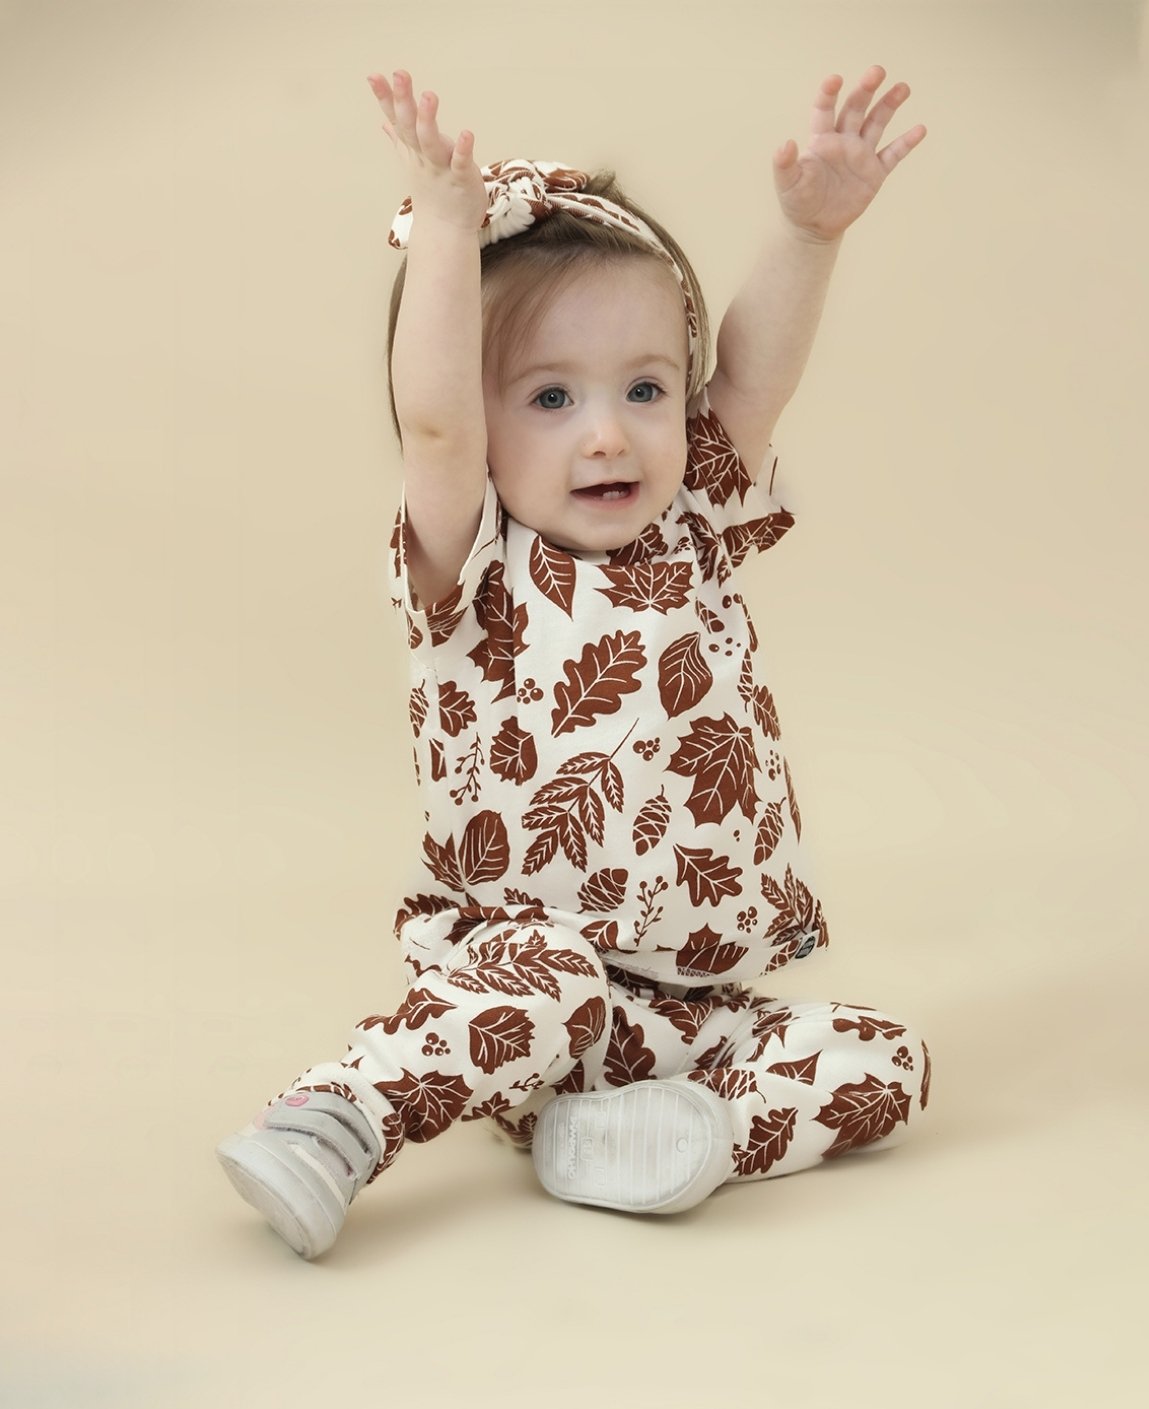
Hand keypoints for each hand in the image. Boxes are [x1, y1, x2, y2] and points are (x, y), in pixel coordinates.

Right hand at [366, 70, 488, 233]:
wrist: (445, 231)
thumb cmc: (432, 193)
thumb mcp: (412, 162)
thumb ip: (399, 139)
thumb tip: (384, 122)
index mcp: (413, 149)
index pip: (396, 120)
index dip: (385, 98)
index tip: (373, 76)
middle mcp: (423, 156)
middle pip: (410, 126)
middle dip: (404, 101)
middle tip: (400, 74)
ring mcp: (441, 168)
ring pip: (430, 142)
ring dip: (428, 120)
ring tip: (429, 96)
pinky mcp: (461, 179)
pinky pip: (461, 163)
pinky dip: (463, 150)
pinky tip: (467, 133)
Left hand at [773, 65, 926, 242]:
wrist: (814, 227)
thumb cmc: (798, 202)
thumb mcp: (788, 184)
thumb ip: (785, 164)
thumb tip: (785, 144)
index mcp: (821, 140)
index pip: (825, 110)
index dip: (829, 94)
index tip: (836, 79)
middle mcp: (843, 141)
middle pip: (856, 109)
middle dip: (865, 90)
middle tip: (877, 71)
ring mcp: (861, 155)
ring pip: (877, 123)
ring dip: (889, 105)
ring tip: (903, 88)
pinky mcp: (874, 173)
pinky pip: (893, 155)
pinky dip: (906, 143)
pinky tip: (920, 129)